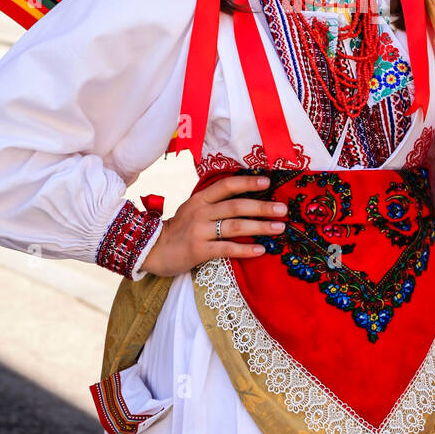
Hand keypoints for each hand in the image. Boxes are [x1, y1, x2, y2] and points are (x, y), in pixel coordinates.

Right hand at [143, 174, 286, 276]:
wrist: (152, 249)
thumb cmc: (178, 229)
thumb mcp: (192, 209)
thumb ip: (214, 203)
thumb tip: (246, 199)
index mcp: (200, 199)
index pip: (226, 186)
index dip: (247, 183)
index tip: (268, 183)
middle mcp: (200, 212)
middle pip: (236, 206)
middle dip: (262, 207)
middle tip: (282, 209)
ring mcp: (199, 231)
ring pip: (234, 226)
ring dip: (260, 227)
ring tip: (279, 228)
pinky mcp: (199, 250)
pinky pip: (226, 248)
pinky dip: (245, 249)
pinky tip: (261, 250)